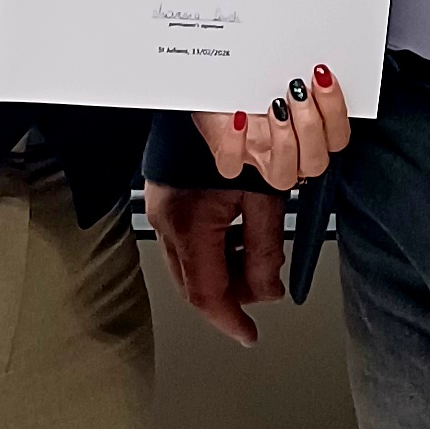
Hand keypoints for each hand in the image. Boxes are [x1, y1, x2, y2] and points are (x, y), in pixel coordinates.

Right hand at [146, 73, 350, 347]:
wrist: (206, 94)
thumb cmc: (237, 132)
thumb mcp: (265, 195)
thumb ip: (267, 249)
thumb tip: (268, 290)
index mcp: (191, 227)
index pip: (208, 295)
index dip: (231, 319)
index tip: (248, 333)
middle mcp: (167, 223)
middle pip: (195, 285)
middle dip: (228, 298)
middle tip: (257, 297)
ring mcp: (161, 212)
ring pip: (188, 265)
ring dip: (220, 273)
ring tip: (253, 262)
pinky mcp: (163, 200)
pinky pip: (182, 243)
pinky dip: (209, 252)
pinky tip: (234, 238)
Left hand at [197, 68, 349, 194]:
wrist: (215, 86)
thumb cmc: (252, 82)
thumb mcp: (277, 72)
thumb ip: (295, 67)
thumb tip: (308, 48)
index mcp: (311, 133)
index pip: (338, 137)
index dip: (336, 109)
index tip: (323, 75)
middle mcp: (290, 152)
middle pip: (316, 161)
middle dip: (311, 124)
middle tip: (298, 90)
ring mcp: (260, 159)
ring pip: (284, 176)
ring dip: (284, 140)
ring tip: (275, 104)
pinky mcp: (229, 159)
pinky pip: (232, 166)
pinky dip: (235, 143)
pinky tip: (239, 117)